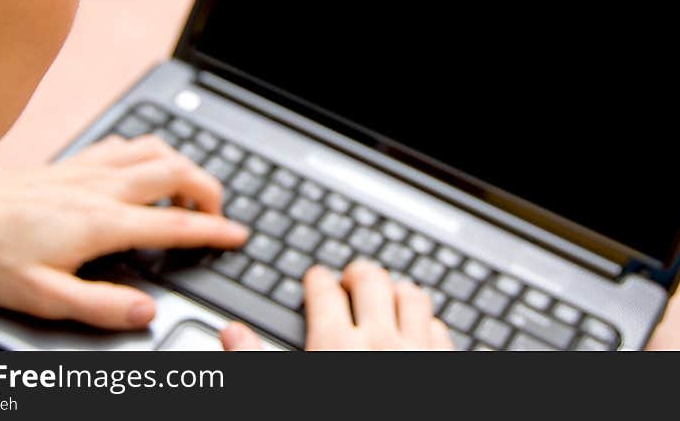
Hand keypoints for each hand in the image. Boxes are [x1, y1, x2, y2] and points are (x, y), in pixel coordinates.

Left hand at [0, 135, 248, 329]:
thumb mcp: (45, 297)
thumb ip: (101, 306)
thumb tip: (146, 311)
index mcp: (102, 223)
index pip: (174, 223)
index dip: (213, 230)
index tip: (237, 235)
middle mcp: (104, 188)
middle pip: (176, 172)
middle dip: (210, 189)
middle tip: (218, 214)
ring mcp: (92, 169)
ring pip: (156, 150)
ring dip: (185, 165)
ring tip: (192, 189)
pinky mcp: (78, 160)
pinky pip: (127, 144)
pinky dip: (152, 151)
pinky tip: (149, 166)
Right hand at [221, 260, 452, 349]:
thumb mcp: (286, 405)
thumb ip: (255, 362)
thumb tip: (231, 332)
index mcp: (335, 348)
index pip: (324, 292)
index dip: (316, 280)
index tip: (316, 278)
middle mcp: (381, 342)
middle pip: (372, 282)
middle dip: (357, 274)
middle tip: (350, 277)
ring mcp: (420, 353)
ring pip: (413, 297)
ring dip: (398, 290)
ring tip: (388, 292)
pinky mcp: (447, 369)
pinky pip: (441, 329)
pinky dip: (429, 321)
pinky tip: (422, 327)